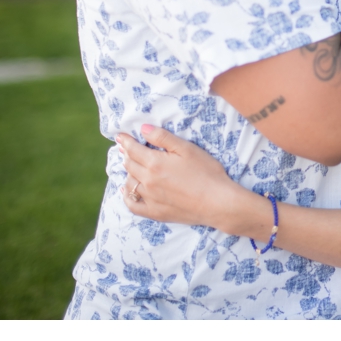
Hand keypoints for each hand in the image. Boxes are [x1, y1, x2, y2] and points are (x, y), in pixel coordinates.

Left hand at [116, 125, 252, 230]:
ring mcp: (149, 198)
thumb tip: (143, 129)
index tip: (121, 136)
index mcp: (154, 163)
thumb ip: (163, 137)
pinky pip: (132, 205)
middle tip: (129, 149)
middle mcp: (147, 180)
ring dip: (129, 173)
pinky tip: (128, 191)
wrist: (218, 202)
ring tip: (133, 167)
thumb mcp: (188, 149)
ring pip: (129, 183)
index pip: (132, 149)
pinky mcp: (155, 212)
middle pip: (129, 165)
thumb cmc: (207, 172)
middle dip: (127, 155)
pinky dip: (127, 196)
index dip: (126, 141)